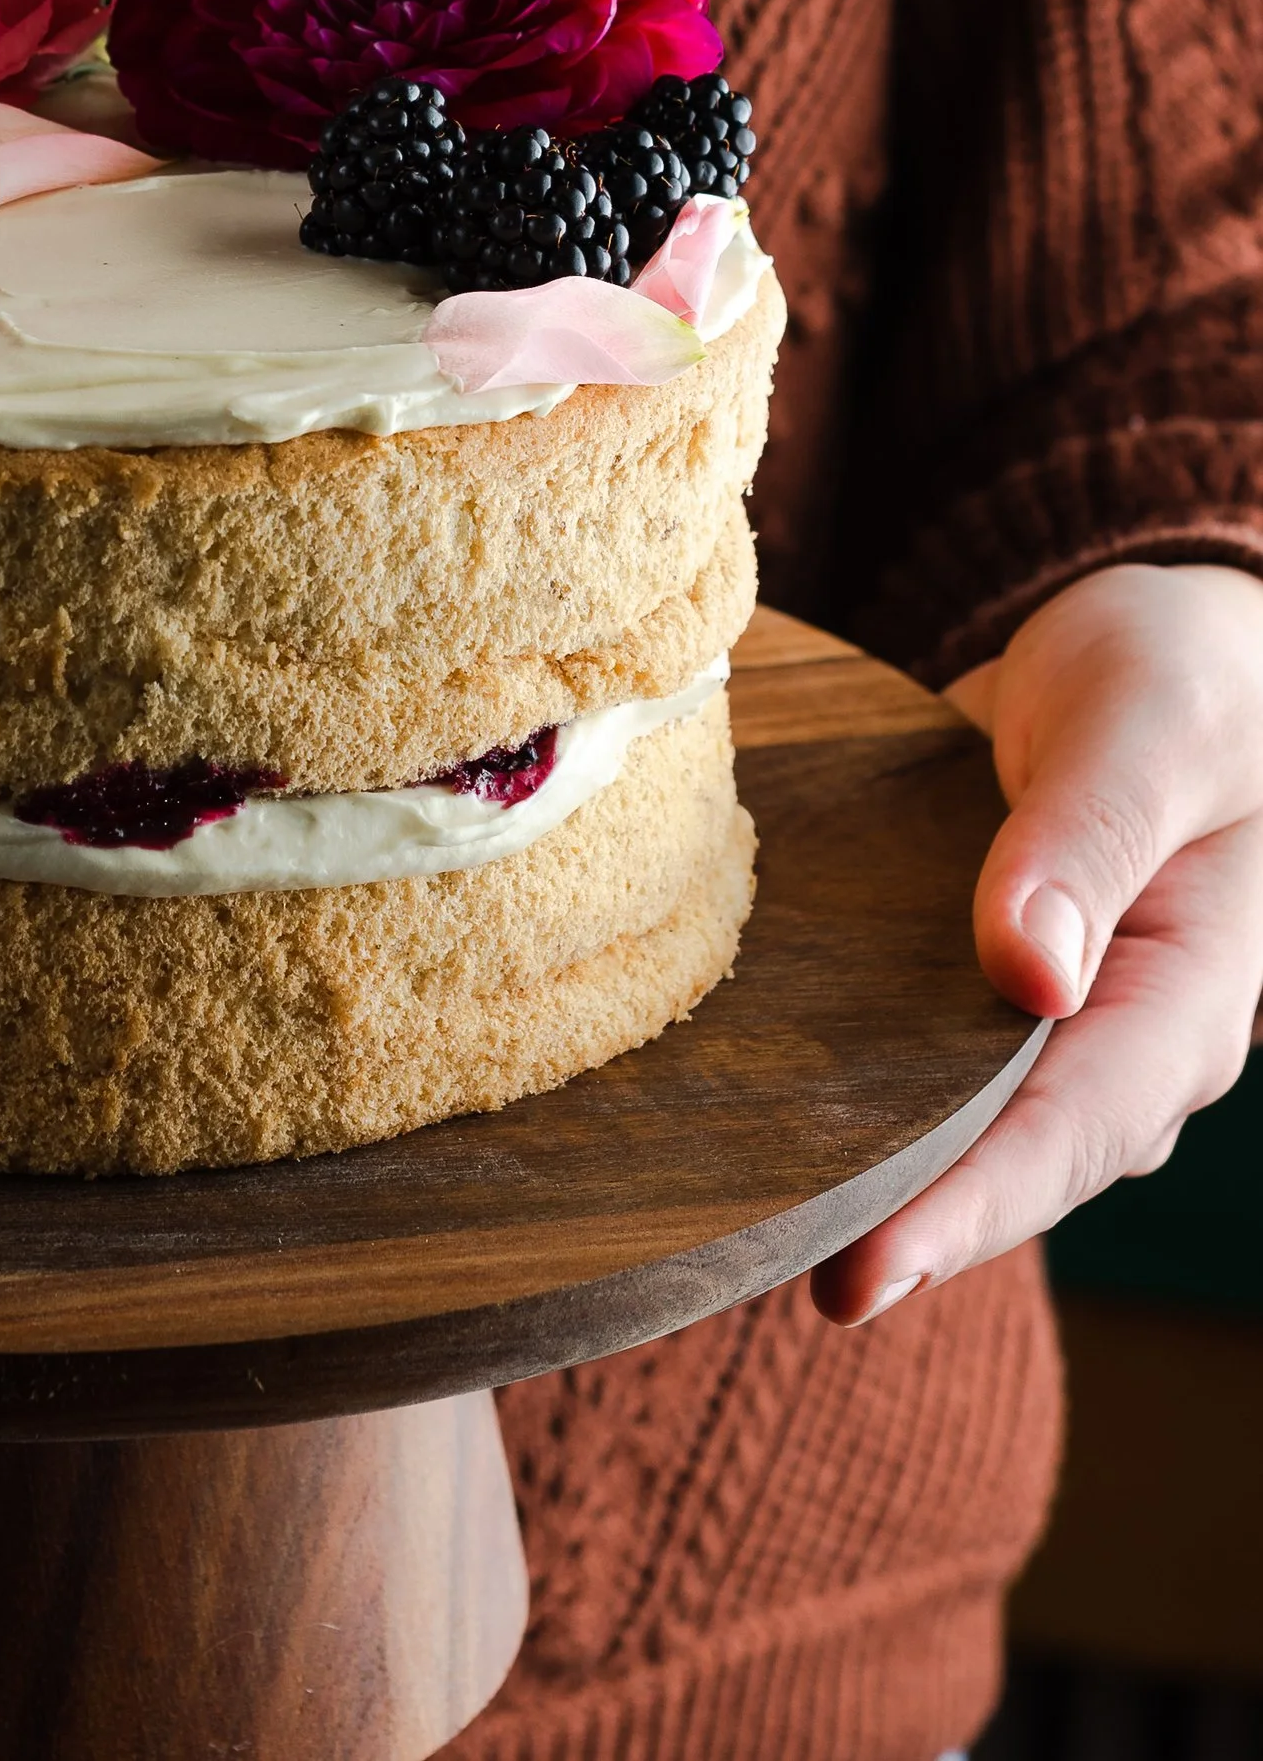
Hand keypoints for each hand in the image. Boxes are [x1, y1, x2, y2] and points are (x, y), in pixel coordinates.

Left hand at [814, 561, 1262, 1323]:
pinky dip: (839, 1091)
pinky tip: (740, 1112)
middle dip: (887, 1228)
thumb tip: (1026, 976)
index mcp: (1188, 997)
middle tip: (749, 1273)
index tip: (859, 1271)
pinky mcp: (978, 989)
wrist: (1168, 642)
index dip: (964, 1211)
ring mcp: (1049, 1024)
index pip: (1072, 1134)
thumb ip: (1090, 838)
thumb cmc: (1181, 676)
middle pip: (1001, 1162)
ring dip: (854, 1173)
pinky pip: (912, 1061)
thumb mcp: (1147, 729)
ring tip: (727, 1227)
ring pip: (949, 1126)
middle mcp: (1120, 1039)